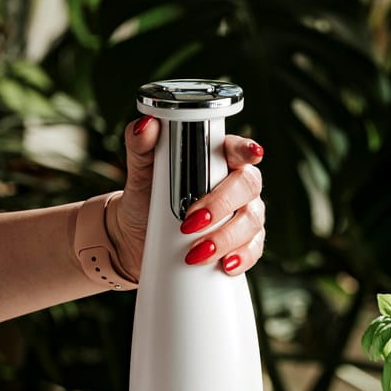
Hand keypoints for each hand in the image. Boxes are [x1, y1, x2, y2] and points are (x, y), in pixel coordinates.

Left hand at [106, 115, 264, 280]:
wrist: (136, 239)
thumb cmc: (144, 199)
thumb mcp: (139, 172)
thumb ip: (141, 146)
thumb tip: (146, 126)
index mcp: (216, 159)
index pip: (238, 149)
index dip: (247, 150)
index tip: (250, 155)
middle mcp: (235, 185)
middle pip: (249, 186)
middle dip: (222, 204)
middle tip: (190, 222)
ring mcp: (241, 215)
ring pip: (252, 221)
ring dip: (226, 238)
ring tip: (196, 252)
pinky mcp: (240, 244)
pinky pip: (253, 250)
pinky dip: (241, 258)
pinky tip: (225, 265)